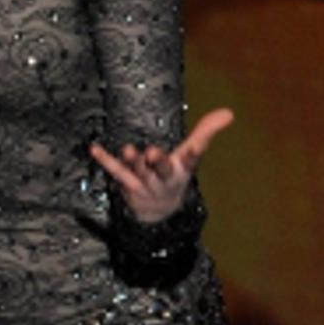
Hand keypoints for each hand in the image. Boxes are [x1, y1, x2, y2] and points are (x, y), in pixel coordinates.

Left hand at [90, 108, 233, 222]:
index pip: (191, 160)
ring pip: (138, 173)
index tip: (195, 147)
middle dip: (157, 162)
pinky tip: (94, 149)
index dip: (193, 153)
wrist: (159, 212)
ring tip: (127, 149)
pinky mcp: (127, 185)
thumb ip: (206, 132)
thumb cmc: (175, 176)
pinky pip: (115, 172)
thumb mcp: (190, 156)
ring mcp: (144, 184)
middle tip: (152, 152)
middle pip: (161, 170)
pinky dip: (105, 160)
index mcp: (182, 169)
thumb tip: (229, 112)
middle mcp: (163, 178)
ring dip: (132, 162)